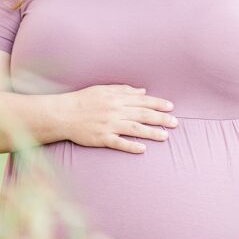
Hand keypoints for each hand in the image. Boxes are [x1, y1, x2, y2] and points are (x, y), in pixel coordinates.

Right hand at [63, 84, 177, 153]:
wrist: (63, 114)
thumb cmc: (83, 100)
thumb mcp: (103, 89)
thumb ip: (124, 90)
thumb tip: (143, 92)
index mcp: (116, 98)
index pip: (142, 101)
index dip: (158, 104)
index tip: (171, 107)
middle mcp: (115, 111)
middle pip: (142, 115)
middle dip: (161, 118)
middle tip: (175, 123)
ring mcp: (109, 125)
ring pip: (134, 129)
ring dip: (151, 132)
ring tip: (165, 136)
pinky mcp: (102, 138)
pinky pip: (119, 143)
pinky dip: (131, 146)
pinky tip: (143, 149)